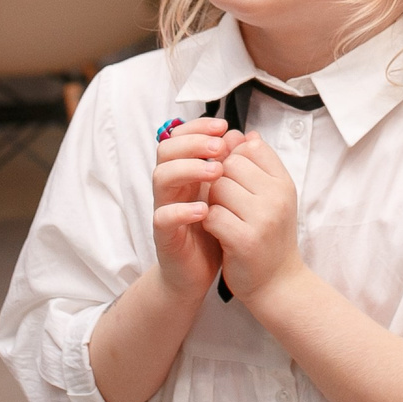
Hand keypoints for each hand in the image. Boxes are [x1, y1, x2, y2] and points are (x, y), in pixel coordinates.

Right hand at [150, 117, 230, 299]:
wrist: (197, 274)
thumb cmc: (213, 232)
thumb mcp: (226, 196)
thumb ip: (230, 167)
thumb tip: (241, 136)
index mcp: (186, 174)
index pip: (181, 138)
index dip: (198, 127)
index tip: (223, 126)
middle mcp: (172, 187)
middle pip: (166, 150)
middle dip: (193, 143)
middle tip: (220, 147)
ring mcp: (165, 209)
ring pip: (161, 177)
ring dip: (189, 169)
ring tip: (216, 172)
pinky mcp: (164, 235)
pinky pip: (163, 217)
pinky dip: (182, 210)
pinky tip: (204, 210)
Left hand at [200, 133, 302, 303]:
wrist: (278, 283)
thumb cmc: (269, 236)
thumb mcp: (271, 196)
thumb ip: (257, 165)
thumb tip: (243, 133)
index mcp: (284, 182)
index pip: (251, 146)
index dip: (233, 158)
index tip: (232, 177)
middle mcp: (277, 196)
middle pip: (229, 163)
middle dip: (218, 178)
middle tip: (225, 201)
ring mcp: (263, 218)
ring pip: (217, 186)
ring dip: (211, 200)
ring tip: (223, 215)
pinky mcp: (245, 240)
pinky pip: (212, 214)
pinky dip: (208, 222)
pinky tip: (217, 231)